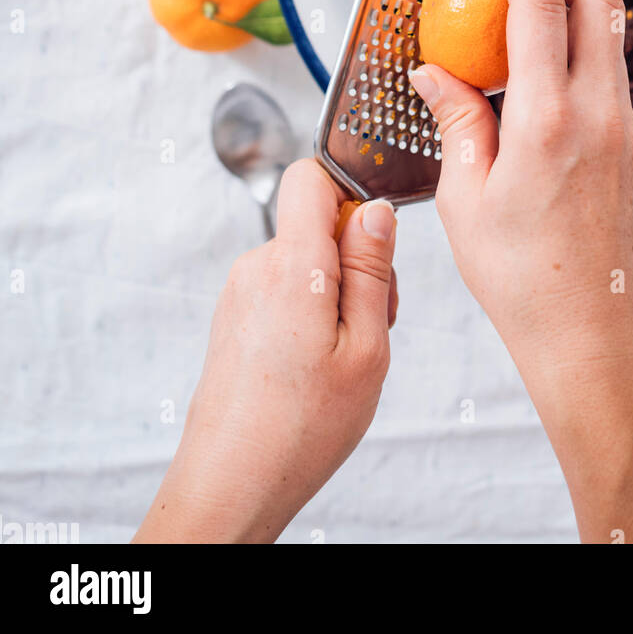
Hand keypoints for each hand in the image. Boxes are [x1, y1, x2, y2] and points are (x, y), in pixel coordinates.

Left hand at [134, 160, 396, 543]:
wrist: (230, 483)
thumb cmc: (299, 429)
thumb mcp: (366, 348)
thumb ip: (373, 271)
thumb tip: (376, 211)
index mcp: (292, 266)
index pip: (310, 175)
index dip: (350, 188)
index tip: (376, 233)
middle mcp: (257, 268)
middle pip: (317, 223)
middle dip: (356, 258)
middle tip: (375, 322)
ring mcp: (240, 292)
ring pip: (305, 260)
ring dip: (337, 292)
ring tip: (345, 356)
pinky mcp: (235, 316)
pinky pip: (285, 288)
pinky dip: (311, 312)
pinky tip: (317, 365)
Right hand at [410, 0, 632, 543]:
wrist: (588, 329)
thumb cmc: (523, 277)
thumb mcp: (465, 195)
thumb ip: (455, 119)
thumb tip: (434, 72)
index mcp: (548, 122)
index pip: (542, 9)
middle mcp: (598, 114)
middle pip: (598, 1)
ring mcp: (624, 128)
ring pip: (612, 34)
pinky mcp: (632, 144)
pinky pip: (611, 71)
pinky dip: (583, 42)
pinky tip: (545, 61)